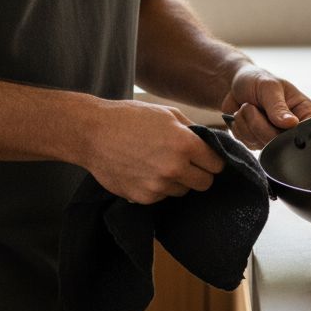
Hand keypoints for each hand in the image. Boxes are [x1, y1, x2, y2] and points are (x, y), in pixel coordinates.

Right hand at [84, 99, 223, 203]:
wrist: (93, 133)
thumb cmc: (131, 118)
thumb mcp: (168, 113)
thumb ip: (194, 130)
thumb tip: (213, 142)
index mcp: (184, 144)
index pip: (217, 164)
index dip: (213, 160)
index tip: (207, 158)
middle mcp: (174, 168)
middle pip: (205, 183)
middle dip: (200, 173)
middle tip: (187, 162)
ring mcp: (158, 185)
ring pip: (184, 190)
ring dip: (178, 180)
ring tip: (159, 162)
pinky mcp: (143, 197)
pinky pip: (163, 196)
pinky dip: (159, 187)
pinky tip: (146, 170)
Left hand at [220, 66, 310, 148]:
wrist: (235, 85)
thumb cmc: (257, 80)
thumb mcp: (269, 87)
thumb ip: (278, 107)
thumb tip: (292, 123)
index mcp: (304, 111)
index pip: (304, 131)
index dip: (288, 131)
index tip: (273, 120)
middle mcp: (292, 127)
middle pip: (280, 142)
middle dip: (259, 124)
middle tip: (250, 106)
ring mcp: (274, 137)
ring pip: (261, 143)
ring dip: (246, 124)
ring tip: (246, 107)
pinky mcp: (258, 142)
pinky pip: (249, 144)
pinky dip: (240, 129)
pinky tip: (242, 116)